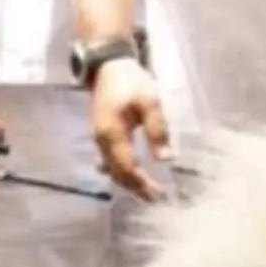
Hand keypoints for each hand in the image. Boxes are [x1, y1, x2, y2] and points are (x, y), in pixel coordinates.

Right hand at [90, 57, 171, 202]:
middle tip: (157, 199)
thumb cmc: (132, 82)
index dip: (143, 185)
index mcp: (112, 135)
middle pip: (118, 174)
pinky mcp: (102, 136)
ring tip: (148, 192)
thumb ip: (157, 130)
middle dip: (136, 188)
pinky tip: (135, 177)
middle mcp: (101, 142)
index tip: (160, 196)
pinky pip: (110, 162)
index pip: (128, 169)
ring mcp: (99, 140)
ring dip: (129, 183)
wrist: (108, 67)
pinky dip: (122, 172)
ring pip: (112, 170)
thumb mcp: (150, 102)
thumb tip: (166, 160)